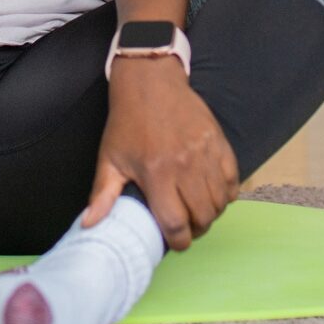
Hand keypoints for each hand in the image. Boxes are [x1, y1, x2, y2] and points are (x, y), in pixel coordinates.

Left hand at [82, 55, 239, 250]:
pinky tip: (213, 193)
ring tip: (199, 212)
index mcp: (156, 173)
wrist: (150, 81)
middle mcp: (185, 166)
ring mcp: (206, 154)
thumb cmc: (127, 122)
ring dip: (212, 213)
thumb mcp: (109, 158)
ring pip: (220, 201)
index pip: (175, 223)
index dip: (178, 241)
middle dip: (196, 229)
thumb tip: (90, 225)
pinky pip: (233, 180)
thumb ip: (102, 195)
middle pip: (203, 216)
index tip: (175, 242)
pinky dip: (227, 193)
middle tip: (187, 227)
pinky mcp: (220, 142)